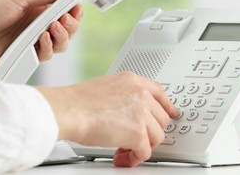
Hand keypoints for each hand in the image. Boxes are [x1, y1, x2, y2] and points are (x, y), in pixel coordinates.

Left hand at [0, 0, 81, 67]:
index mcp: (41, 11)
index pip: (66, 12)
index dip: (75, 12)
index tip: (76, 8)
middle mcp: (41, 27)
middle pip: (69, 30)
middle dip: (72, 25)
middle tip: (65, 19)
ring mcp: (36, 43)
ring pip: (62, 45)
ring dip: (62, 37)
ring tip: (51, 28)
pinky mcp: (29, 57)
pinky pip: (47, 55)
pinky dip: (48, 47)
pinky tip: (41, 39)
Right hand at [37, 72, 179, 166]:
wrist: (68, 110)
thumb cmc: (78, 101)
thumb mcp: (105, 88)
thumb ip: (122, 96)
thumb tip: (127, 111)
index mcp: (132, 80)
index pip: (159, 92)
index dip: (166, 106)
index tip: (171, 113)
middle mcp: (140, 93)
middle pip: (161, 117)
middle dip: (150, 130)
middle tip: (136, 139)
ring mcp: (142, 112)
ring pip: (157, 136)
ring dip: (142, 146)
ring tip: (125, 150)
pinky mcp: (138, 132)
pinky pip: (145, 152)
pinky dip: (134, 158)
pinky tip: (122, 158)